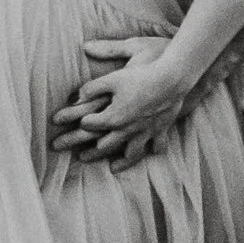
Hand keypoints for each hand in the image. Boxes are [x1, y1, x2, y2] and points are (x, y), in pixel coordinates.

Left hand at [50, 33, 189, 166]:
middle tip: (80, 156)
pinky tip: (148, 154)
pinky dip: (150, 152)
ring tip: (111, 167)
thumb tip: (75, 95)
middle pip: (105, 145)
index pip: (89, 124)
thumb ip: (92, 87)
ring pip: (130, 154)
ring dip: (119, 161)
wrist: (172, 79)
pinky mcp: (160, 130)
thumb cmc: (141, 75)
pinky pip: (155, 147)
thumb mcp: (112, 78)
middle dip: (90, 150)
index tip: (70, 124)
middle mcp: (127, 130)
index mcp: (112, 117)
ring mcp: (145, 133)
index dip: (78, 122)